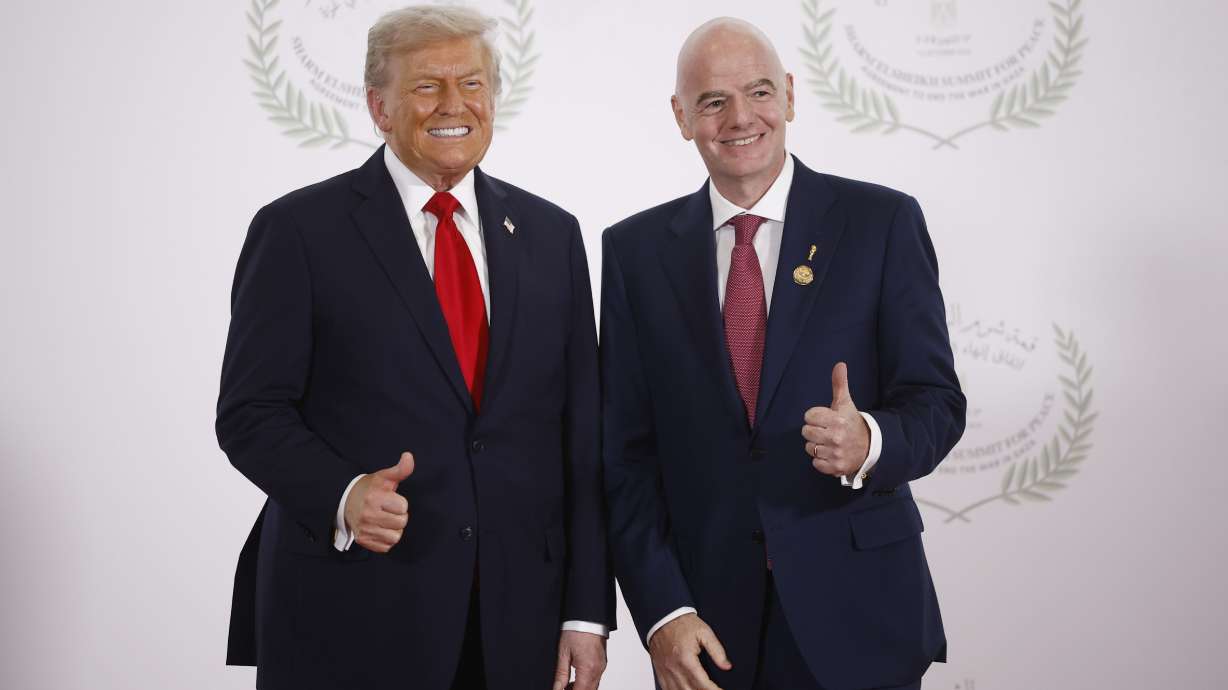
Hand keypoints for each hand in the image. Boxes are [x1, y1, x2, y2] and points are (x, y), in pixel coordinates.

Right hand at [343, 452, 413, 552]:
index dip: (400, 503)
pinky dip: (386, 539)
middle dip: (399, 516)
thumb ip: (400, 469)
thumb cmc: (369, 488)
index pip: (403, 507)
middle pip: (401, 522)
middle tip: (388, 510)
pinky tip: (380, 529)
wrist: (345, 500)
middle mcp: (368, 515)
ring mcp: (365, 529)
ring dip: (394, 529)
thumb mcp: (384, 477)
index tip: (390, 499)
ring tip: (385, 520)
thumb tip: (409, 456)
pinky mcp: (363, 540)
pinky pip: (386, 546)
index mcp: (375, 498)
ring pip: (395, 537)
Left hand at [553, 630, 606, 689]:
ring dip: (582, 689)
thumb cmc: (576, 631)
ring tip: (568, 685)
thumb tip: (557, 688)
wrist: (588, 617)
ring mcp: (602, 667)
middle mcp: (598, 670)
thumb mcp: (563, 654)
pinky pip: (596, 679)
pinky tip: (576, 679)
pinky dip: (586, 682)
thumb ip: (561, 674)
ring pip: (593, 687)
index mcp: (587, 669)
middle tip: (563, 688)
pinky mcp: (602, 663)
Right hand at [648, 613, 730, 689]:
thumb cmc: (682, 624)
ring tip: (701, 689)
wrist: (662, 617)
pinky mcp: (660, 671)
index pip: (703, 684)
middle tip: (714, 689)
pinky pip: (666, 689)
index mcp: (686, 659)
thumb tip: (727, 666)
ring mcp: (665, 671)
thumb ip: (717, 650)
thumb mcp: (704, 632)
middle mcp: (674, 668)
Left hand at [802, 362, 869, 477]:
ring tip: (829, 442)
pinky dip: (821, 460)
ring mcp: (836, 453)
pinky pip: (815, 463)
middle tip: (827, 430)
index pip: (809, 416)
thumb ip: (839, 384)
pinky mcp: (835, 467)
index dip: (816, 416)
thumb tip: (839, 364)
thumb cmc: (852, 422)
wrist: (870, 446)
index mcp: (837, 419)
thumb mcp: (845, 403)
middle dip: (814, 430)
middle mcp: (836, 437)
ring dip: (817, 446)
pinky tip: (831, 453)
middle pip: (806, 432)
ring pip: (809, 448)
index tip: (826, 418)